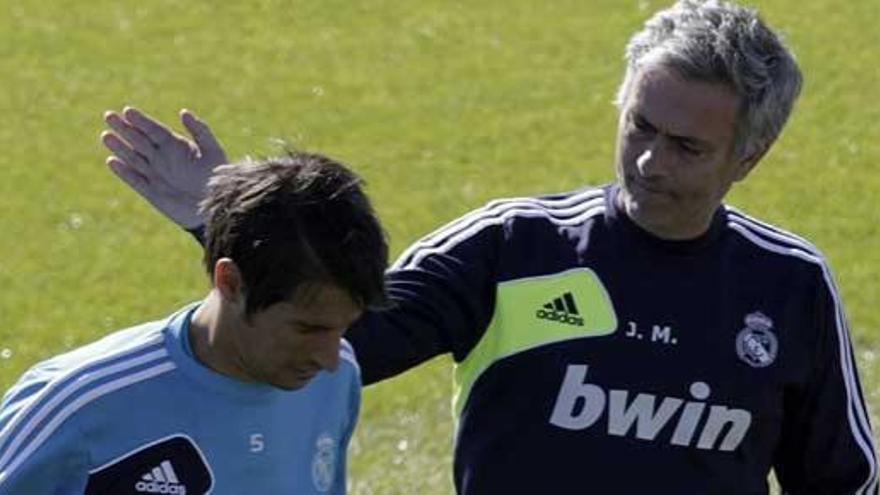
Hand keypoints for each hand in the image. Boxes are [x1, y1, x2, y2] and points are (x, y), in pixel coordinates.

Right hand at [101, 107, 227, 228]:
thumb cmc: (219, 176)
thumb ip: (200, 131)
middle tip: (109, 115)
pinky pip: (135, 180)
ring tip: (106, 136)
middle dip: (125, 129)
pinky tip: (112, 161)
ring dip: (120, 148)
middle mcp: (162, 158)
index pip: (154, 129)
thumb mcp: (212, 150)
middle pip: (139, 140)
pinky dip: (124, 172)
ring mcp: (156, 175)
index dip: (141, 120)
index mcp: (175, 145)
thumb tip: (183, 111)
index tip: (127, 110)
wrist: (218, 206)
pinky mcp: (153, 192)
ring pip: (134, 158)